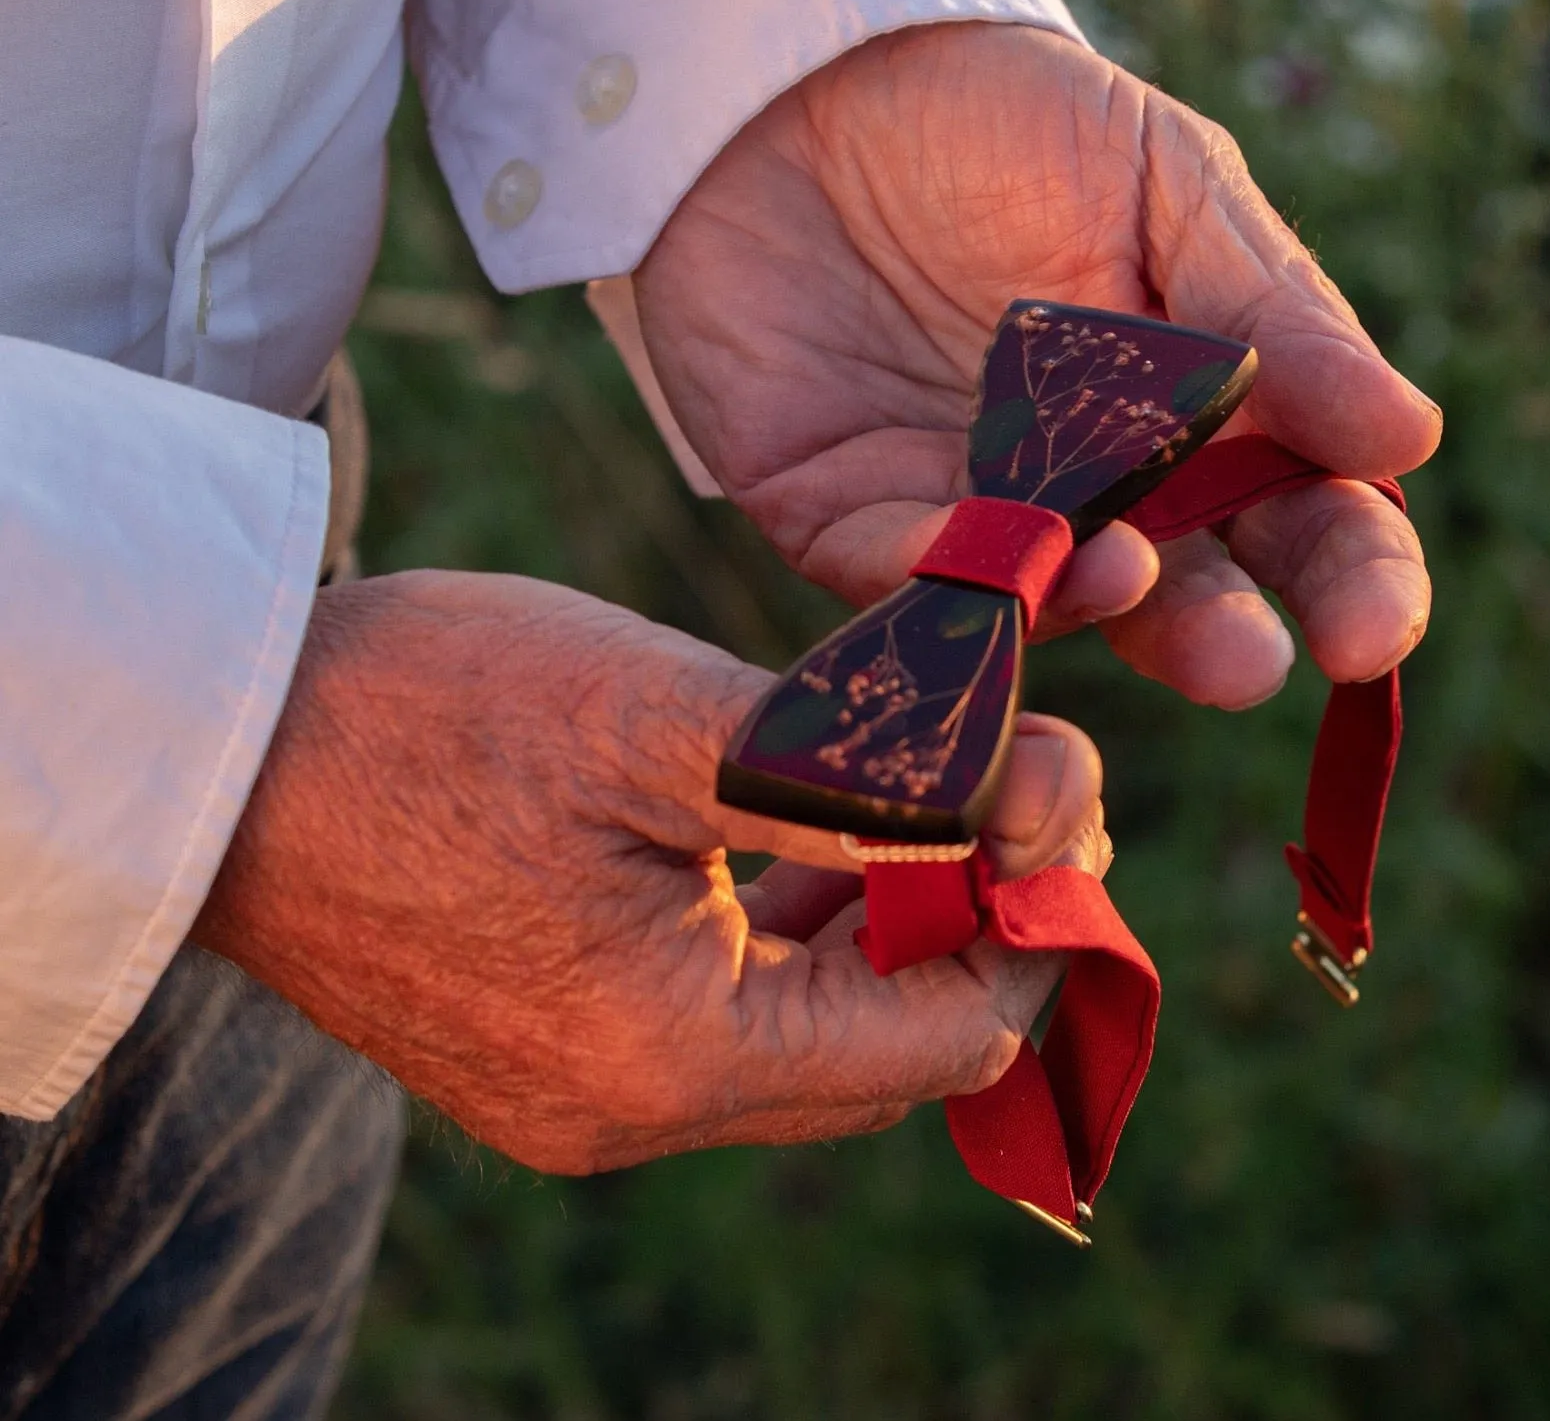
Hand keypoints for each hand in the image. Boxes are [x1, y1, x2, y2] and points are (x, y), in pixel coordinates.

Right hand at [191, 571, 1103, 1172]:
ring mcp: (578, 1093)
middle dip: (970, 922)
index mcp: (671, 1054)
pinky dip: (792, 937)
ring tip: (929, 799)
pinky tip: (818, 836)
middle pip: (882, 1054)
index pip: (943, 1040)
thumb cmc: (429, 709)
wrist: (219, 739)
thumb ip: (856, 783)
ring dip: (885, 928)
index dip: (1030, 921)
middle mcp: (629, 1110)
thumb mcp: (667, 719)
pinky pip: (719, 1019)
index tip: (1060, 801)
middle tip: (1008, 789)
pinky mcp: (541, 1049)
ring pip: (805, 1036)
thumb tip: (1012, 813)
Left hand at [635, 23, 1439, 709]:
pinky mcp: (841, 515)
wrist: (808, 74)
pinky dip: (930, 575)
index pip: (1307, 522)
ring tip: (1119, 578)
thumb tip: (1409, 437)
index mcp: (1208, 419)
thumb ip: (1273, 311)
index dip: (1353, 582)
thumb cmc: (1011, 116)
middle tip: (1250, 663)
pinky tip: (969, 555)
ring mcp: (971, 515)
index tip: (1372, 628)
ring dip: (1080, 610)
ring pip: (1037, 606)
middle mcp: (1099, 495)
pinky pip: (888, 571)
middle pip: (1182, 597)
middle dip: (1218, 640)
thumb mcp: (1164, 177)